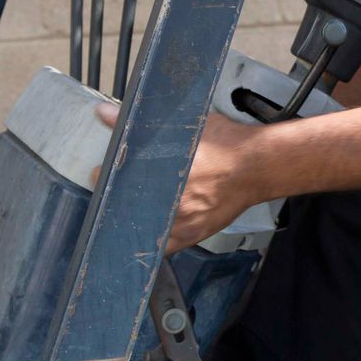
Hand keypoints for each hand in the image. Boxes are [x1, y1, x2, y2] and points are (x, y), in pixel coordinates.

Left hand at [95, 104, 274, 253]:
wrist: (257, 166)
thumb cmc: (225, 144)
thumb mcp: (183, 125)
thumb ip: (141, 123)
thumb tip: (105, 114)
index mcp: (160, 172)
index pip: (113, 179)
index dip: (104, 176)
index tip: (103, 172)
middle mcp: (168, 201)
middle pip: (124, 207)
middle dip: (117, 198)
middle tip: (118, 190)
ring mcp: (180, 222)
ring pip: (141, 229)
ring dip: (132, 219)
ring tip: (136, 206)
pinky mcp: (192, 235)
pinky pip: (162, 246)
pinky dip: (153, 238)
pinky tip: (152, 225)